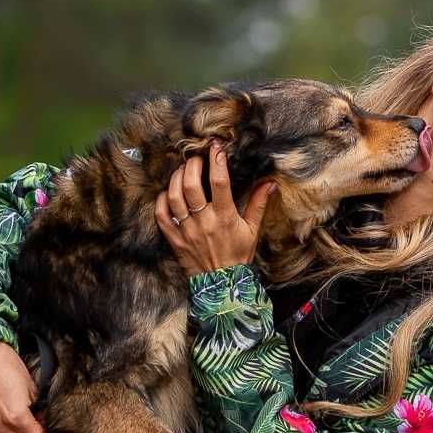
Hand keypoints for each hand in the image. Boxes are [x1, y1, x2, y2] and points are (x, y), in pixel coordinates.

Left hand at [155, 141, 276, 275]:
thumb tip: (270, 183)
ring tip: (182, 171)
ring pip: (174, 197)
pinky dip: (162, 200)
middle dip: (192, 166)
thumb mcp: (252, 230)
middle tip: (195, 160)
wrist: (221, 285)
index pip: (220, 183)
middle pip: (191, 186)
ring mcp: (187, 230)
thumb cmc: (238, 255)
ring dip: (176, 179)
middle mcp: (204, 222)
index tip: (216, 147)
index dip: (217, 161)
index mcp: (225, 218)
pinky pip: (162, 215)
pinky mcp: (174, 238)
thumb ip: (258, 204)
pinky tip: (169, 193)